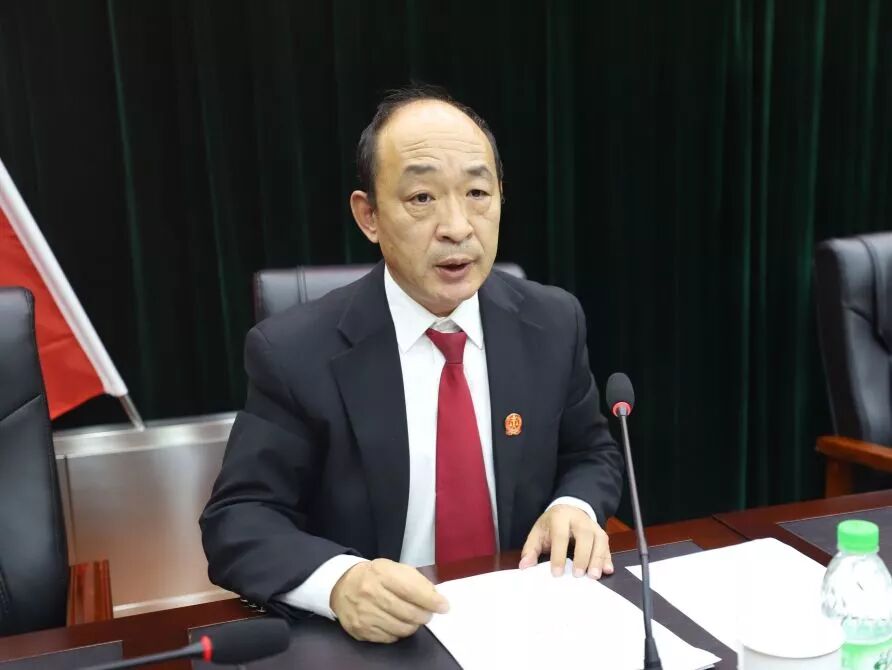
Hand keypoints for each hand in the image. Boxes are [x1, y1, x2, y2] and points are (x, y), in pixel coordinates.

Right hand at [330, 558, 449, 642]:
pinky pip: (389, 638)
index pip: (412, 590)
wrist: (342, 584)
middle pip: (408, 613)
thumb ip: (416, 581)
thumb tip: (436, 598)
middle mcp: (370, 593)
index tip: (444, 606)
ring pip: (400, 628)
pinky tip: (397, 623)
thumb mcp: (394, 568)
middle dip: (424, 615)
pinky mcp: (360, 630)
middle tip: (428, 614)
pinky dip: (398, 633)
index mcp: (381, 574)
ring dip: (413, 625)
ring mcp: (364, 613)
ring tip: (414, 618)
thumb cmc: (375, 576)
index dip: (431, 601)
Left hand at [518, 504, 613, 578]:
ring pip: (599, 540)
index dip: (558, 555)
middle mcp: (579, 520)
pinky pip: (607, 546)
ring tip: (593, 576)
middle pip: (584, 535)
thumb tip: (524, 566)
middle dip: (582, 556)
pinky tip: (607, 571)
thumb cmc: (552, 524)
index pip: (560, 536)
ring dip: (598, 559)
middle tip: (578, 575)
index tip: (556, 573)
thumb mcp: (538, 532)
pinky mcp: (602, 533)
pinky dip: (608, 558)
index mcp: (560, 517)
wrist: (569, 509)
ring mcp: (593, 526)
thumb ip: (531, 549)